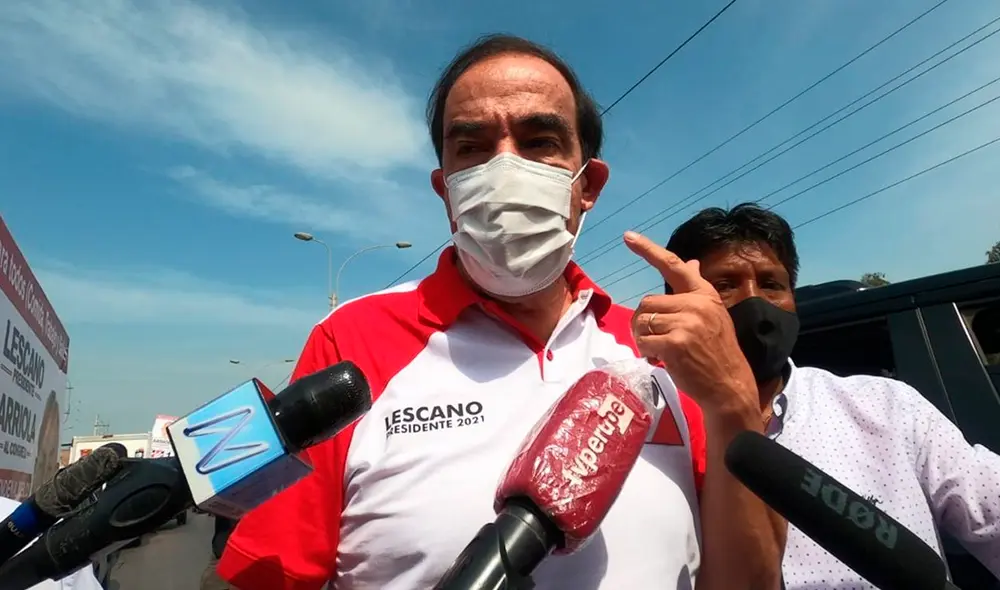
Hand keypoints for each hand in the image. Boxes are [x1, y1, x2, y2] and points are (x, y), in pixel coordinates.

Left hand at [624, 231, 756, 415]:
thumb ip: (696, 291)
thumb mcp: (712, 315)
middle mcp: (696, 304)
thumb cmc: (717, 351)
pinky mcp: (675, 343)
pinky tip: (660, 360)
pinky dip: (646, 352)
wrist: (729, 385)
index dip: (649, 250)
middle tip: (654, 340)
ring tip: (660, 351)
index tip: (628, 236)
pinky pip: (644, 341)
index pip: (674, 266)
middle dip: (644, 323)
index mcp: (705, 294)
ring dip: (643, 339)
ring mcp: (686, 323)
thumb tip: (690, 263)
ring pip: (642, 322)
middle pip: (647, 303)